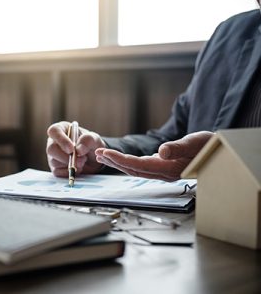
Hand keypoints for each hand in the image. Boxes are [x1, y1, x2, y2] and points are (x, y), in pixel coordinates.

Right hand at [46, 121, 105, 176]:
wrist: (93, 160)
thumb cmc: (91, 145)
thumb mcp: (94, 139)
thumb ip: (88, 140)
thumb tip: (78, 150)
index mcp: (62, 129)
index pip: (54, 131)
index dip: (61, 140)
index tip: (71, 149)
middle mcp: (54, 141)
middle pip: (51, 149)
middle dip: (66, 157)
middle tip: (81, 160)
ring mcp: (53, 155)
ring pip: (54, 162)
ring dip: (70, 165)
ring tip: (82, 162)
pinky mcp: (55, 167)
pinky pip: (57, 172)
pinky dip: (69, 172)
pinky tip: (77, 168)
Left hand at [95, 131, 213, 180]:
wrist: (217, 151)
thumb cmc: (208, 146)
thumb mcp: (195, 143)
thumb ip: (178, 147)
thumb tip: (160, 151)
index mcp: (169, 168)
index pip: (138, 166)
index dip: (120, 160)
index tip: (105, 153)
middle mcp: (163, 172)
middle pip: (132, 169)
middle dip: (114, 162)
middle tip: (97, 153)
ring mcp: (162, 171)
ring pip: (135, 169)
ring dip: (118, 162)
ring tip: (102, 155)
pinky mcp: (163, 167)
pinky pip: (141, 167)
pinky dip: (128, 162)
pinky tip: (119, 158)